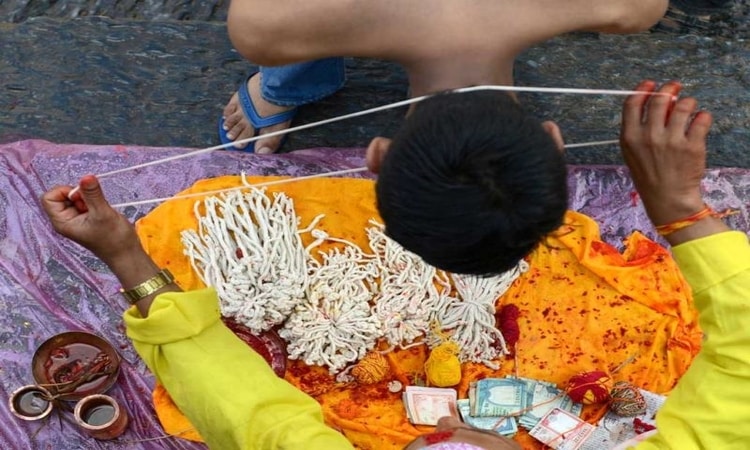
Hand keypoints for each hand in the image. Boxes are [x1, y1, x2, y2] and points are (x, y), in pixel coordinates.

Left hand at [40, 175, 140, 264]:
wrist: (127, 254)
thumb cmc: (114, 240)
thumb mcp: (103, 214)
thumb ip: (93, 194)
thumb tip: (86, 177)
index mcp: (62, 222)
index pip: (49, 198)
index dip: (64, 191)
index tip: (81, 196)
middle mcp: (66, 220)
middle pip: (61, 195)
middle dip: (78, 194)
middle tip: (92, 203)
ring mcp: (76, 219)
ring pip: (74, 197)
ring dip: (87, 197)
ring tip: (99, 209)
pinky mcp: (86, 217)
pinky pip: (84, 201)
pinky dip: (93, 201)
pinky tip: (102, 210)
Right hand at [620, 80, 711, 225]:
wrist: (667, 198)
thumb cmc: (649, 175)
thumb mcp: (633, 152)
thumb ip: (640, 128)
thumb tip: (659, 103)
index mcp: (630, 137)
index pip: (633, 103)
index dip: (644, 89)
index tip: (652, 84)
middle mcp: (649, 137)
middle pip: (660, 99)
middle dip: (670, 89)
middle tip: (676, 88)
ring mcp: (671, 141)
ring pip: (684, 105)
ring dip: (689, 102)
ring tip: (690, 108)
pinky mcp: (692, 146)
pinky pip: (702, 119)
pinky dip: (703, 116)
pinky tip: (700, 121)